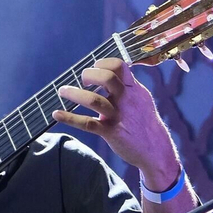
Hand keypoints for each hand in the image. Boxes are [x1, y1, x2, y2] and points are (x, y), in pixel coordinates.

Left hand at [53, 57, 179, 187]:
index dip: (102, 63)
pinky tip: (57, 114)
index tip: (94, 68)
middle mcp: (126, 100)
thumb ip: (128, 85)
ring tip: (63, 91)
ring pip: (94, 100)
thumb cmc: (145, 122)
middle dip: (89, 75)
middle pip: (106, 77)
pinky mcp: (111, 132)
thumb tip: (114, 71)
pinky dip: (70, 118)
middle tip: (82, 80)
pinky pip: (88, 124)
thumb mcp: (142, 99)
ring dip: (74, 94)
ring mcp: (118, 116)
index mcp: (133, 89)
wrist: (155, 149)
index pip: (119, 66)